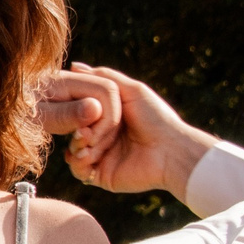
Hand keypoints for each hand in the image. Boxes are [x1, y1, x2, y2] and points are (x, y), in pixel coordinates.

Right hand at [48, 64, 217, 195]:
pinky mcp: (102, 176)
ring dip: (75, 145)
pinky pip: (79, 171)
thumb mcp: (131, 90)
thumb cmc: (155, 118)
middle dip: (73, 129)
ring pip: (72, 151)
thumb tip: (74, 67)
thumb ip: (103, 77)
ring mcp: (102, 158)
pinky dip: (78, 163)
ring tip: (85, 140)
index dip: (74, 110)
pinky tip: (86, 155)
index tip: (73, 105)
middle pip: (74, 132)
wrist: (170, 150)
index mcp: (110, 119)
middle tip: (82, 128)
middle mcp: (104, 138)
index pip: (80, 113)